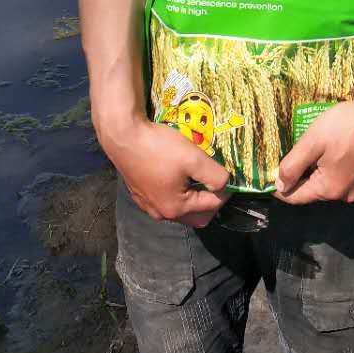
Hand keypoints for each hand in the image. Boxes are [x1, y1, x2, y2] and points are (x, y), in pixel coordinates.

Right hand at [93, 103, 230, 227]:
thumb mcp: (194, 158)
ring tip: (198, 177)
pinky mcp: (140, 195)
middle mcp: (161, 213)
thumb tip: (225, 184)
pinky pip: (166, 201)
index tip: (230, 177)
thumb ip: (215, 175)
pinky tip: (178, 176)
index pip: (211, 206)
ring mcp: (148, 206)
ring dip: (193, 198)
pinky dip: (178, 193)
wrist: (123, 136)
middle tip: (216, 183)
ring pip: (180, 210)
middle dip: (211, 203)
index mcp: (175, 209)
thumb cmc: (158, 147)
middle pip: (196, 217)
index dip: (225, 192)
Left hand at [274, 97, 353, 205]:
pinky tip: (341, 151)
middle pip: (316, 190)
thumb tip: (279, 186)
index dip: (280, 188)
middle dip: (303, 177)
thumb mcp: (313, 141)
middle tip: (296, 156)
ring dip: (323, 172)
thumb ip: (293, 165)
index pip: (297, 197)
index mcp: (329, 189)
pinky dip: (342, 169)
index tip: (269, 179)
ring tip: (319, 151)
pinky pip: (350, 178)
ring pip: (334, 184)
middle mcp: (347, 194)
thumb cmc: (347, 125)